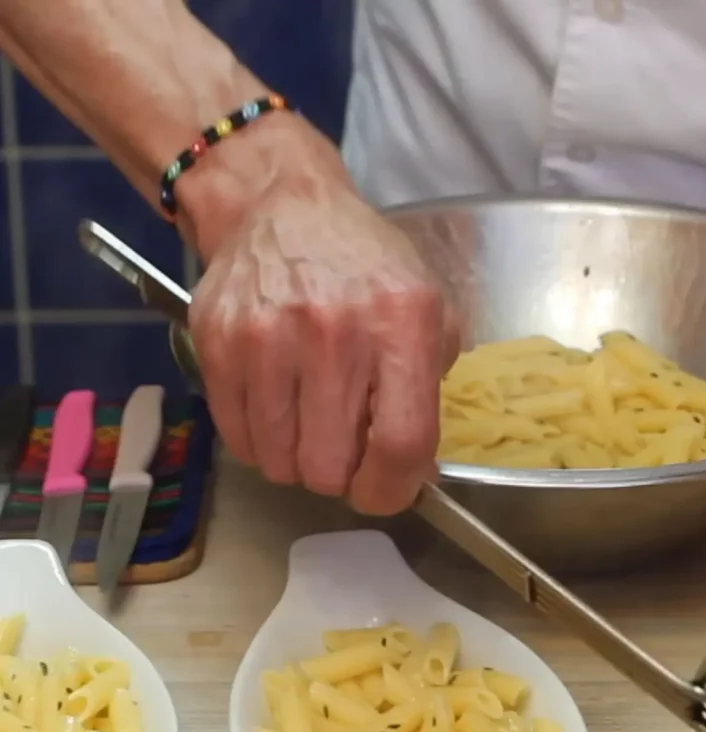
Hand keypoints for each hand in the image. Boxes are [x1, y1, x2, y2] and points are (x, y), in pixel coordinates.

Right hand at [178, 115, 458, 512]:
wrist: (281, 207)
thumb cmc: (365, 267)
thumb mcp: (429, 310)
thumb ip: (429, 388)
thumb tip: (415, 469)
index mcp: (401, 324)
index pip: (401, 443)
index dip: (392, 490)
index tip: (385, 491)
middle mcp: (334, 332)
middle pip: (331, 467)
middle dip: (342, 477)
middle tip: (345, 451)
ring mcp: (267, 339)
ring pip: (281, 464)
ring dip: (298, 462)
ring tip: (309, 426)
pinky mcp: (217, 345)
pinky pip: (239, 441)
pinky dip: (261, 444)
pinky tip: (276, 412)